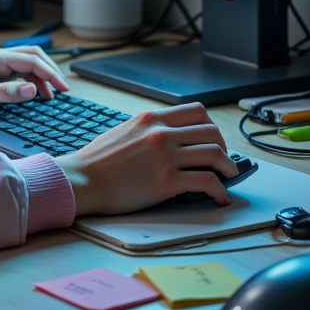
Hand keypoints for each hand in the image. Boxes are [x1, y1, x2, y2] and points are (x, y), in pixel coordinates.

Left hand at [0, 45, 68, 115]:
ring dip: (41, 76)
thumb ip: (4, 93)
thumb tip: (31, 91)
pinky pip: (16, 71)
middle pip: (33, 57)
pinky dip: (29, 79)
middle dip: (50, 71)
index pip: (32, 61)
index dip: (50, 74)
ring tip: (51, 95)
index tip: (63, 88)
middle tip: (63, 90)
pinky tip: (33, 92)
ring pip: (26, 64)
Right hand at [57, 104, 236, 216]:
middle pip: (211, 131)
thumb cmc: (96, 161)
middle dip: (224, 147)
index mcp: (151, 119)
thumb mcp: (124, 130)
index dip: (212, 126)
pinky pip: (207, 182)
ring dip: (228, 167)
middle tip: (224, 160)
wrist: (81, 180)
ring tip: (228, 178)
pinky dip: (220, 191)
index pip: (197, 111)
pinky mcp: (167, 181)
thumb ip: (148, 129)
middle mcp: (161, 133)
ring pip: (215, 154)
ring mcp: (166, 156)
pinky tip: (219, 198)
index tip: (213, 139)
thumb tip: (168, 136)